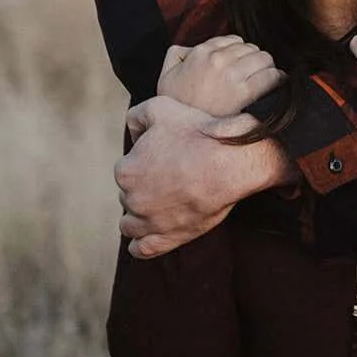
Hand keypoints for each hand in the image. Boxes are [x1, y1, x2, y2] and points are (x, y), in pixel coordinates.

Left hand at [114, 96, 288, 258]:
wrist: (231, 160)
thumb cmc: (199, 133)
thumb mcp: (161, 107)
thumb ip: (136, 117)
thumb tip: (132, 134)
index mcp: (126, 170)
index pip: (126, 170)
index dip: (146, 164)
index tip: (167, 160)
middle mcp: (131, 199)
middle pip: (129, 196)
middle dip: (145, 189)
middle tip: (172, 179)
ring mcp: (148, 222)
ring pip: (130, 224)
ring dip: (140, 216)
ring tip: (163, 206)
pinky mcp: (166, 238)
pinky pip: (142, 249)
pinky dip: (142, 243)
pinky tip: (151, 234)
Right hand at [156, 34, 283, 117]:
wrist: (181, 133)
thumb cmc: (177, 105)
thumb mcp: (168, 74)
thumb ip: (178, 53)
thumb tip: (195, 47)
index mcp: (200, 53)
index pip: (234, 40)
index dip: (240, 52)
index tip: (241, 63)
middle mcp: (216, 60)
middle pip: (252, 48)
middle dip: (254, 58)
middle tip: (254, 72)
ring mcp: (231, 76)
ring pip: (264, 58)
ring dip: (266, 67)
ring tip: (264, 77)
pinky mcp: (244, 94)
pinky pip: (272, 76)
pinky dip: (277, 78)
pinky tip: (276, 84)